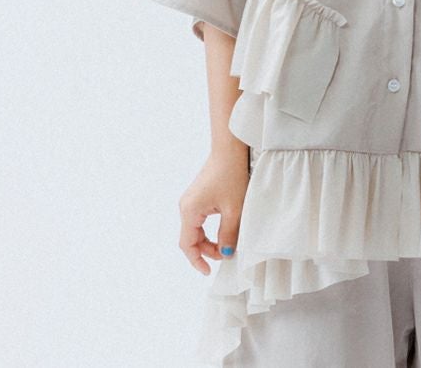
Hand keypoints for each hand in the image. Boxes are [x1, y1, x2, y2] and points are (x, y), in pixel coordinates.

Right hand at [178, 146, 249, 274]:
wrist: (230, 148)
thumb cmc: (231, 175)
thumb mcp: (234, 209)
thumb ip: (228, 235)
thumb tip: (226, 254)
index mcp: (190, 211)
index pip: (187, 245)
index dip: (197, 261)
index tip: (208, 272)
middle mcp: (186, 205)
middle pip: (190, 238)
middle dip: (206, 250)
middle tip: (226, 255)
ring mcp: (191, 199)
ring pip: (195, 228)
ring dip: (209, 239)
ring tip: (227, 244)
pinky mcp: (198, 194)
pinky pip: (199, 218)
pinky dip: (209, 228)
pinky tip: (224, 229)